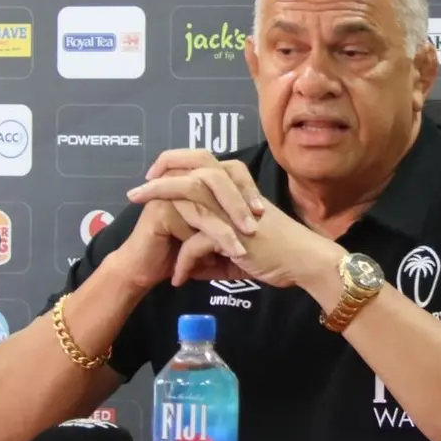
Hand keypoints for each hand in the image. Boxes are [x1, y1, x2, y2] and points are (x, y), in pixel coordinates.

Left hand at [129, 155, 336, 290]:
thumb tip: (188, 265)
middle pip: (194, 165)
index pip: (203, 161)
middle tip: (137, 189)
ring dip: (158, 197)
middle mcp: (235, 193)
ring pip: (190, 191)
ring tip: (135, 205)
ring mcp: (234, 211)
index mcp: (237, 189)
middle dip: (161, 172)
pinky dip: (183, 263)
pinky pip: (197, 244)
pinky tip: (177, 279)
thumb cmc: (277, 254)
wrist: (304, 262)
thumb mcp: (240, 247)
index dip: (177, 163)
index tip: (156, 176)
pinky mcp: (234, 233)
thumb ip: (213, 250)